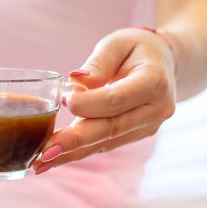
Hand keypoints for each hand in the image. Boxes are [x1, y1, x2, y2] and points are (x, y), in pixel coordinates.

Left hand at [34, 27, 176, 173]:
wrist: (165, 64)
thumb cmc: (137, 48)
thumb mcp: (117, 44)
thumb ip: (98, 63)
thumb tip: (74, 83)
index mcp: (155, 82)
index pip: (117, 99)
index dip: (88, 103)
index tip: (62, 100)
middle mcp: (156, 110)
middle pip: (111, 128)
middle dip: (75, 141)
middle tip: (44, 152)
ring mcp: (148, 127)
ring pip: (106, 142)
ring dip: (72, 153)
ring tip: (41, 162)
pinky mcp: (136, 135)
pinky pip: (105, 144)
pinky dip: (79, 151)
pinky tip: (54, 159)